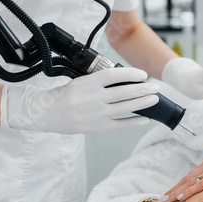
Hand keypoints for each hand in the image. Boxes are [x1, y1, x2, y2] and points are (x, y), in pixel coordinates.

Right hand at [1, 67, 160, 133]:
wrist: (45, 114)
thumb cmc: (64, 96)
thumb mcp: (79, 82)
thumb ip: (99, 82)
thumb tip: (126, 81)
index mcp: (87, 83)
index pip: (113, 75)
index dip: (131, 74)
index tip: (142, 74)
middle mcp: (92, 98)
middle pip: (124, 92)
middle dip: (143, 89)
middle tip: (156, 87)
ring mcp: (95, 114)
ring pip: (125, 107)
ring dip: (143, 103)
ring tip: (154, 99)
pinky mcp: (97, 127)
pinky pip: (120, 124)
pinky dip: (134, 121)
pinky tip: (146, 118)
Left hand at [161, 125, 202, 201]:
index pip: (195, 173)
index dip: (183, 182)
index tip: (174, 190)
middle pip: (187, 178)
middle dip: (174, 189)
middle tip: (162, 198)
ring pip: (189, 182)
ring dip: (175, 192)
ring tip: (163, 201)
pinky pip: (200, 185)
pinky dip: (187, 192)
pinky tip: (178, 198)